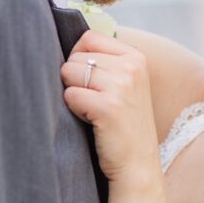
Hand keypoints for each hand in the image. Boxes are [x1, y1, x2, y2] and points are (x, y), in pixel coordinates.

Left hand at [61, 30, 161, 185]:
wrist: (138, 166)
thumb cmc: (124, 125)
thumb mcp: (125, 85)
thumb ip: (105, 61)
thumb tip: (66, 42)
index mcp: (136, 57)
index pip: (89, 37)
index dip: (78, 57)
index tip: (88, 79)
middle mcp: (132, 67)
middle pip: (76, 55)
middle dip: (74, 78)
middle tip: (93, 100)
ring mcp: (121, 86)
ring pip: (69, 72)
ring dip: (73, 93)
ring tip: (92, 110)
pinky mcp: (108, 106)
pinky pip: (70, 95)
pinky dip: (73, 109)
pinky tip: (91, 121)